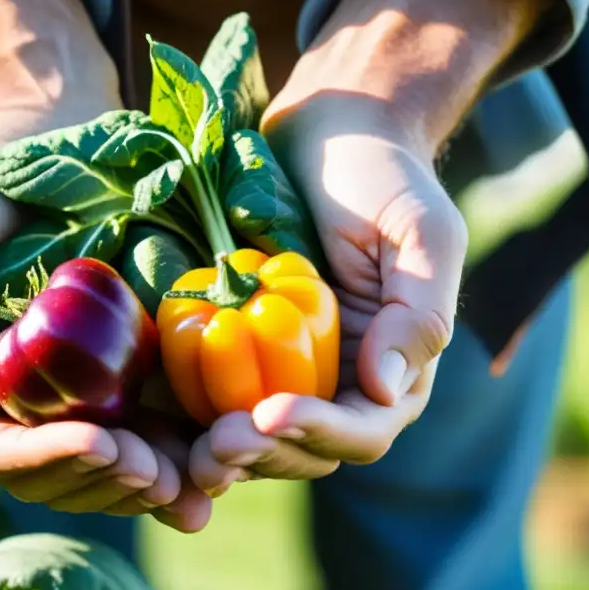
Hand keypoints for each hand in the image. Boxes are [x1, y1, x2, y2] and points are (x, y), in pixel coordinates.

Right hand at [0, 0, 211, 530]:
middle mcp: (19, 395)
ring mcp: (74, 388)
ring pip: (101, 468)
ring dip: (142, 486)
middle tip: (153, 470)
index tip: (96, 442)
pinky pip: (148, 432)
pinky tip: (210, 474)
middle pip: (51, 473)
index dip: (39, 458)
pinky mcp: (125, 371)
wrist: (45, 132)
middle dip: (101, 481)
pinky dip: (176, 460)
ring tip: (191, 481)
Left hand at [189, 102, 462, 494]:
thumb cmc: (383, 178)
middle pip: (307, 451)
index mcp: (395, 369)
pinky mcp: (243, 356)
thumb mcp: (421, 234)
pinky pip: (219, 402)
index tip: (271, 413)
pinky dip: (197, 420)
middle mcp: (343, 383)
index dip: (319, 432)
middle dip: (265, 454)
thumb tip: (385, 393)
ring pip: (261, 442)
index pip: (363, 428)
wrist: (332, 134)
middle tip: (217, 443)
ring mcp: (291, 372)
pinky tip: (167, 422)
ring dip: (229, 455)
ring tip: (192, 449)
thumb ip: (418, 314)